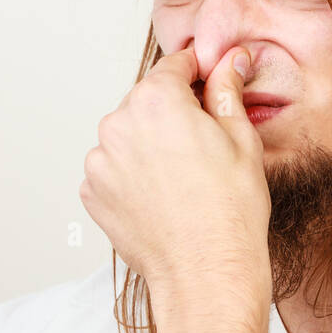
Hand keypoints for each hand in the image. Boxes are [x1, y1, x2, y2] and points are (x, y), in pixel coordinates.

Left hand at [79, 45, 271, 318]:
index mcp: (156, 101)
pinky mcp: (91, 191)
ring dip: (147, 144)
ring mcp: (99, 160)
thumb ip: (226, 91)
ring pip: (127, 136)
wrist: (204, 272)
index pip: (173, 66)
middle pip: (146, 101)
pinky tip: (160, 195)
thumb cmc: (230, 210)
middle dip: (171, 113)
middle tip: (202, 144)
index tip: (207, 78)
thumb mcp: (240, 138)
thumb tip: (229, 61)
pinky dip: (131, 175)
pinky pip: (112, 169)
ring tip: (181, 177)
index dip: (196, 70)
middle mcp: (118, 124)